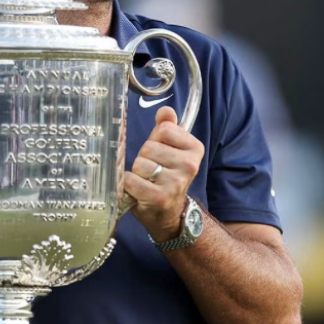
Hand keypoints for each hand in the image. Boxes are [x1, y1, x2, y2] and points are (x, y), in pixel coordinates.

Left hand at [125, 106, 204, 241]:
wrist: (168, 213)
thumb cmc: (166, 175)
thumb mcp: (170, 148)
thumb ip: (167, 127)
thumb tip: (165, 110)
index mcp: (195, 148)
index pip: (164, 129)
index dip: (155, 139)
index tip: (161, 153)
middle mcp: (190, 165)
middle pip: (149, 147)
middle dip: (144, 158)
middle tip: (152, 170)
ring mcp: (176, 182)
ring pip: (139, 164)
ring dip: (137, 173)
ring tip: (146, 181)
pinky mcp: (160, 197)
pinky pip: (131, 180)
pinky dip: (129, 186)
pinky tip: (139, 191)